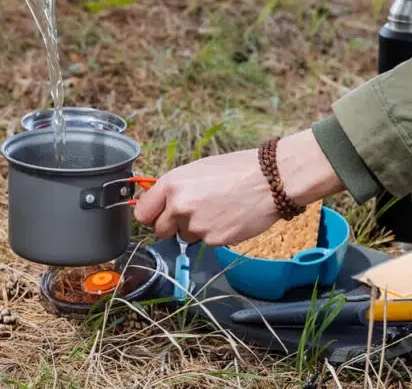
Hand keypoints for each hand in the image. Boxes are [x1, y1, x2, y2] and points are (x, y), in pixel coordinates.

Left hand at [133, 129, 345, 246]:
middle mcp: (179, 206)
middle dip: (173, 225)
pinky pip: (207, 241)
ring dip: (196, 229)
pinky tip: (229, 217)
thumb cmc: (236, 169)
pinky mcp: (214, 240)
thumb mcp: (197, 170)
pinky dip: (215, 233)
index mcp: (172, 184)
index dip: (151, 215)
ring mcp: (197, 225)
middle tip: (193, 213)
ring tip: (217, 210)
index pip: (142, 213)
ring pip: (185, 236)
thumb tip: (161, 203)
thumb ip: (175, 188)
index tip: (157, 215)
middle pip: (160, 230)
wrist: (269, 180)